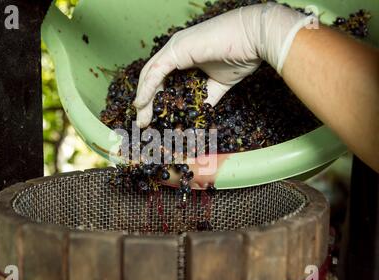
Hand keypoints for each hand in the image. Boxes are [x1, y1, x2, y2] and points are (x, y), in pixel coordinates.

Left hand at [134, 2, 313, 127]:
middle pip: (153, 79)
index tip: (153, 118)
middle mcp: (175, 51)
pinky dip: (146, 89)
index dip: (155, 99)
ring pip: (150, 76)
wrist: (255, 38)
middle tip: (143, 124)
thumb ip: (206, 97)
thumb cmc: (242, 55)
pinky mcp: (176, 49)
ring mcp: (174, 48)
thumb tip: (199, 112)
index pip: (162, 80)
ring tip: (142, 120)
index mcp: (184, 56)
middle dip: (146, 103)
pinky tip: (142, 104)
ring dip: (144, 100)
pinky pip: (155, 72)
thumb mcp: (219, 84)